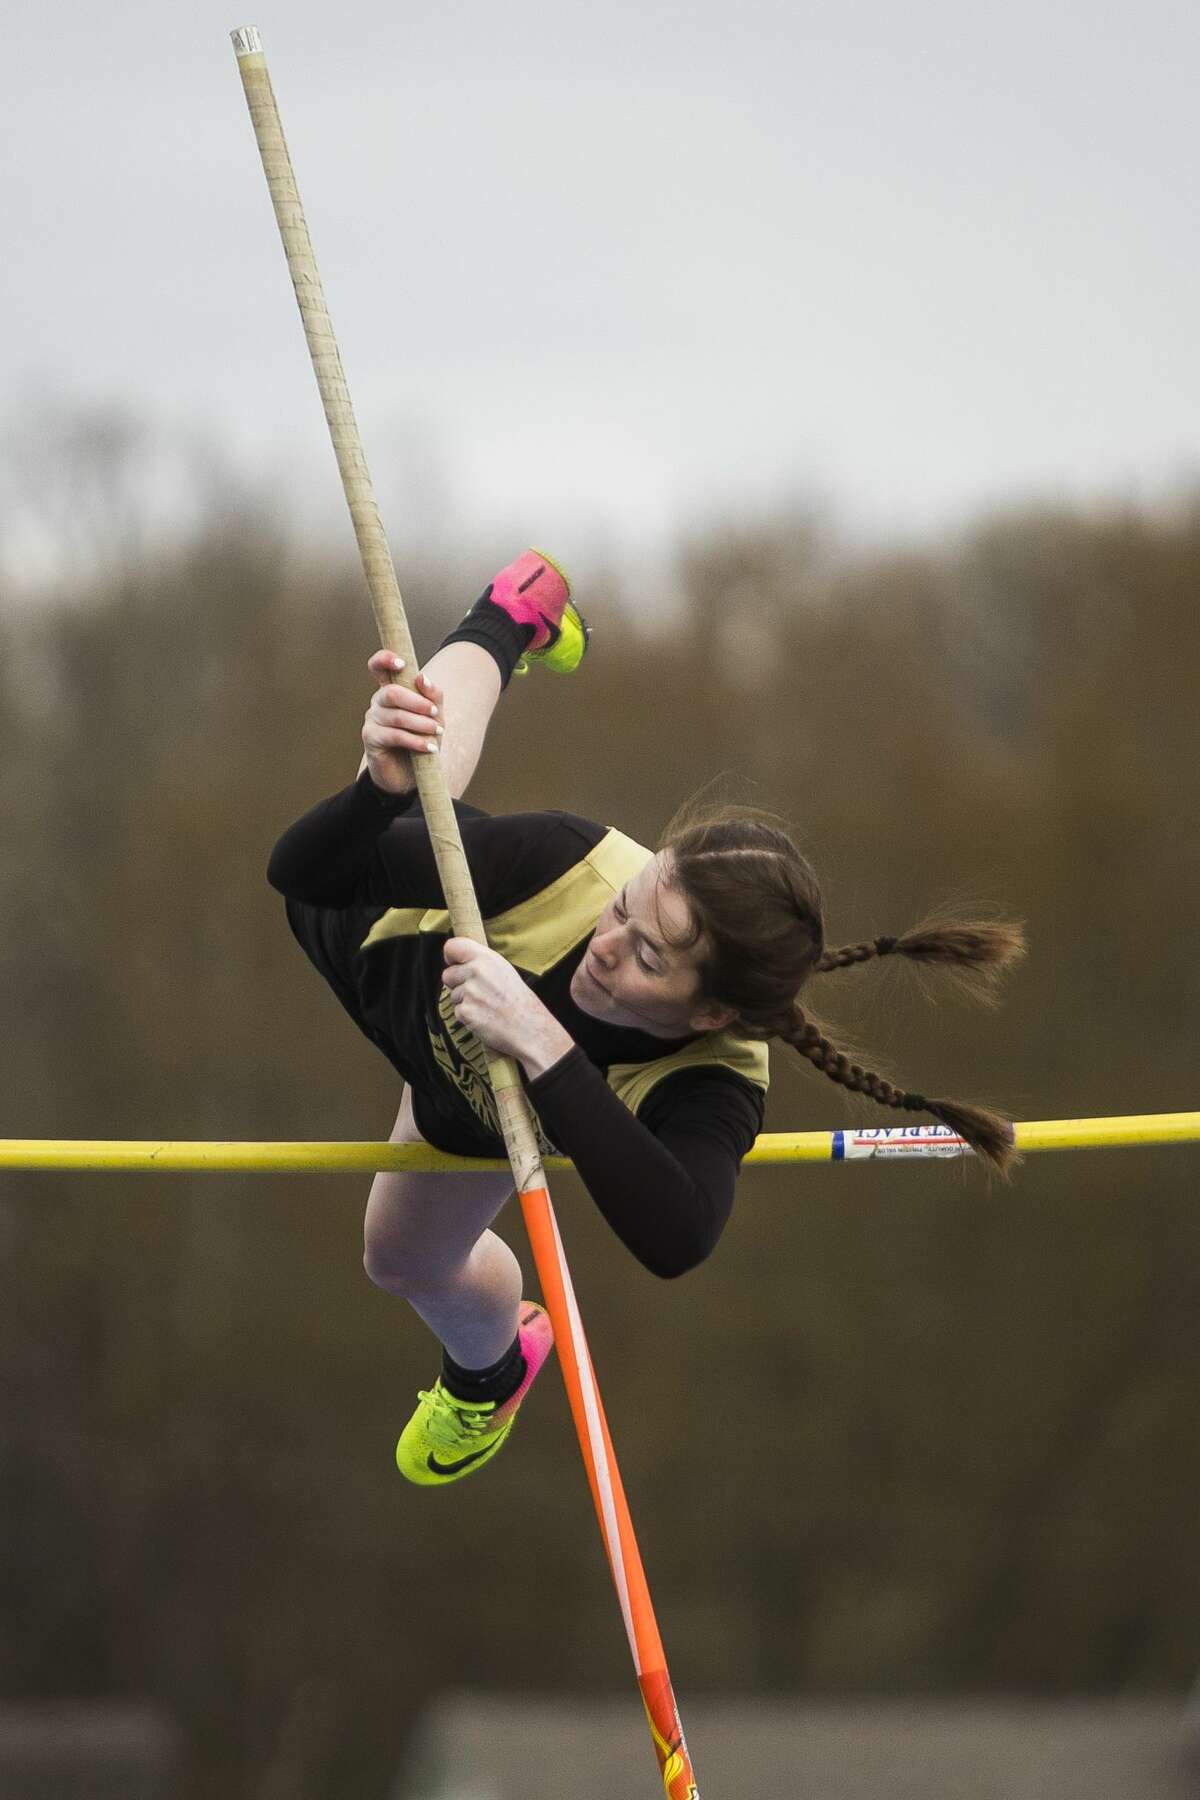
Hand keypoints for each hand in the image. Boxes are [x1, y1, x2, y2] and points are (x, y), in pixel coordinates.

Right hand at [362, 651, 443, 794]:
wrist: (410, 775)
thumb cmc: (422, 740)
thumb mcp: (434, 717)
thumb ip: (433, 696)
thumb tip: (422, 678)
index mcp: (391, 690)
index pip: (378, 666)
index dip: (385, 659)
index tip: (401, 664)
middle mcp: (378, 702)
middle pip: (391, 692)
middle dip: (416, 702)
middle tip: (433, 713)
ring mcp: (372, 719)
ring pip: (395, 715)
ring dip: (420, 724)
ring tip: (436, 733)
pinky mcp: (370, 738)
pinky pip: (393, 735)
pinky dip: (414, 740)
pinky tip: (429, 747)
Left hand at [442, 938, 573, 1075]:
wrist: (529, 1028)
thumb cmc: (520, 1002)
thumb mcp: (504, 970)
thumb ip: (481, 962)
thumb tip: (461, 961)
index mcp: (487, 959)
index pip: (452, 947)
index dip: (451, 957)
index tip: (456, 964)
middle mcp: (477, 972)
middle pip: (447, 974)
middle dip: (457, 984)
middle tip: (478, 992)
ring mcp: (470, 992)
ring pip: (453, 995)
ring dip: (465, 1002)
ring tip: (486, 1006)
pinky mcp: (466, 1012)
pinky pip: (457, 1012)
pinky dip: (468, 1016)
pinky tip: (484, 1017)